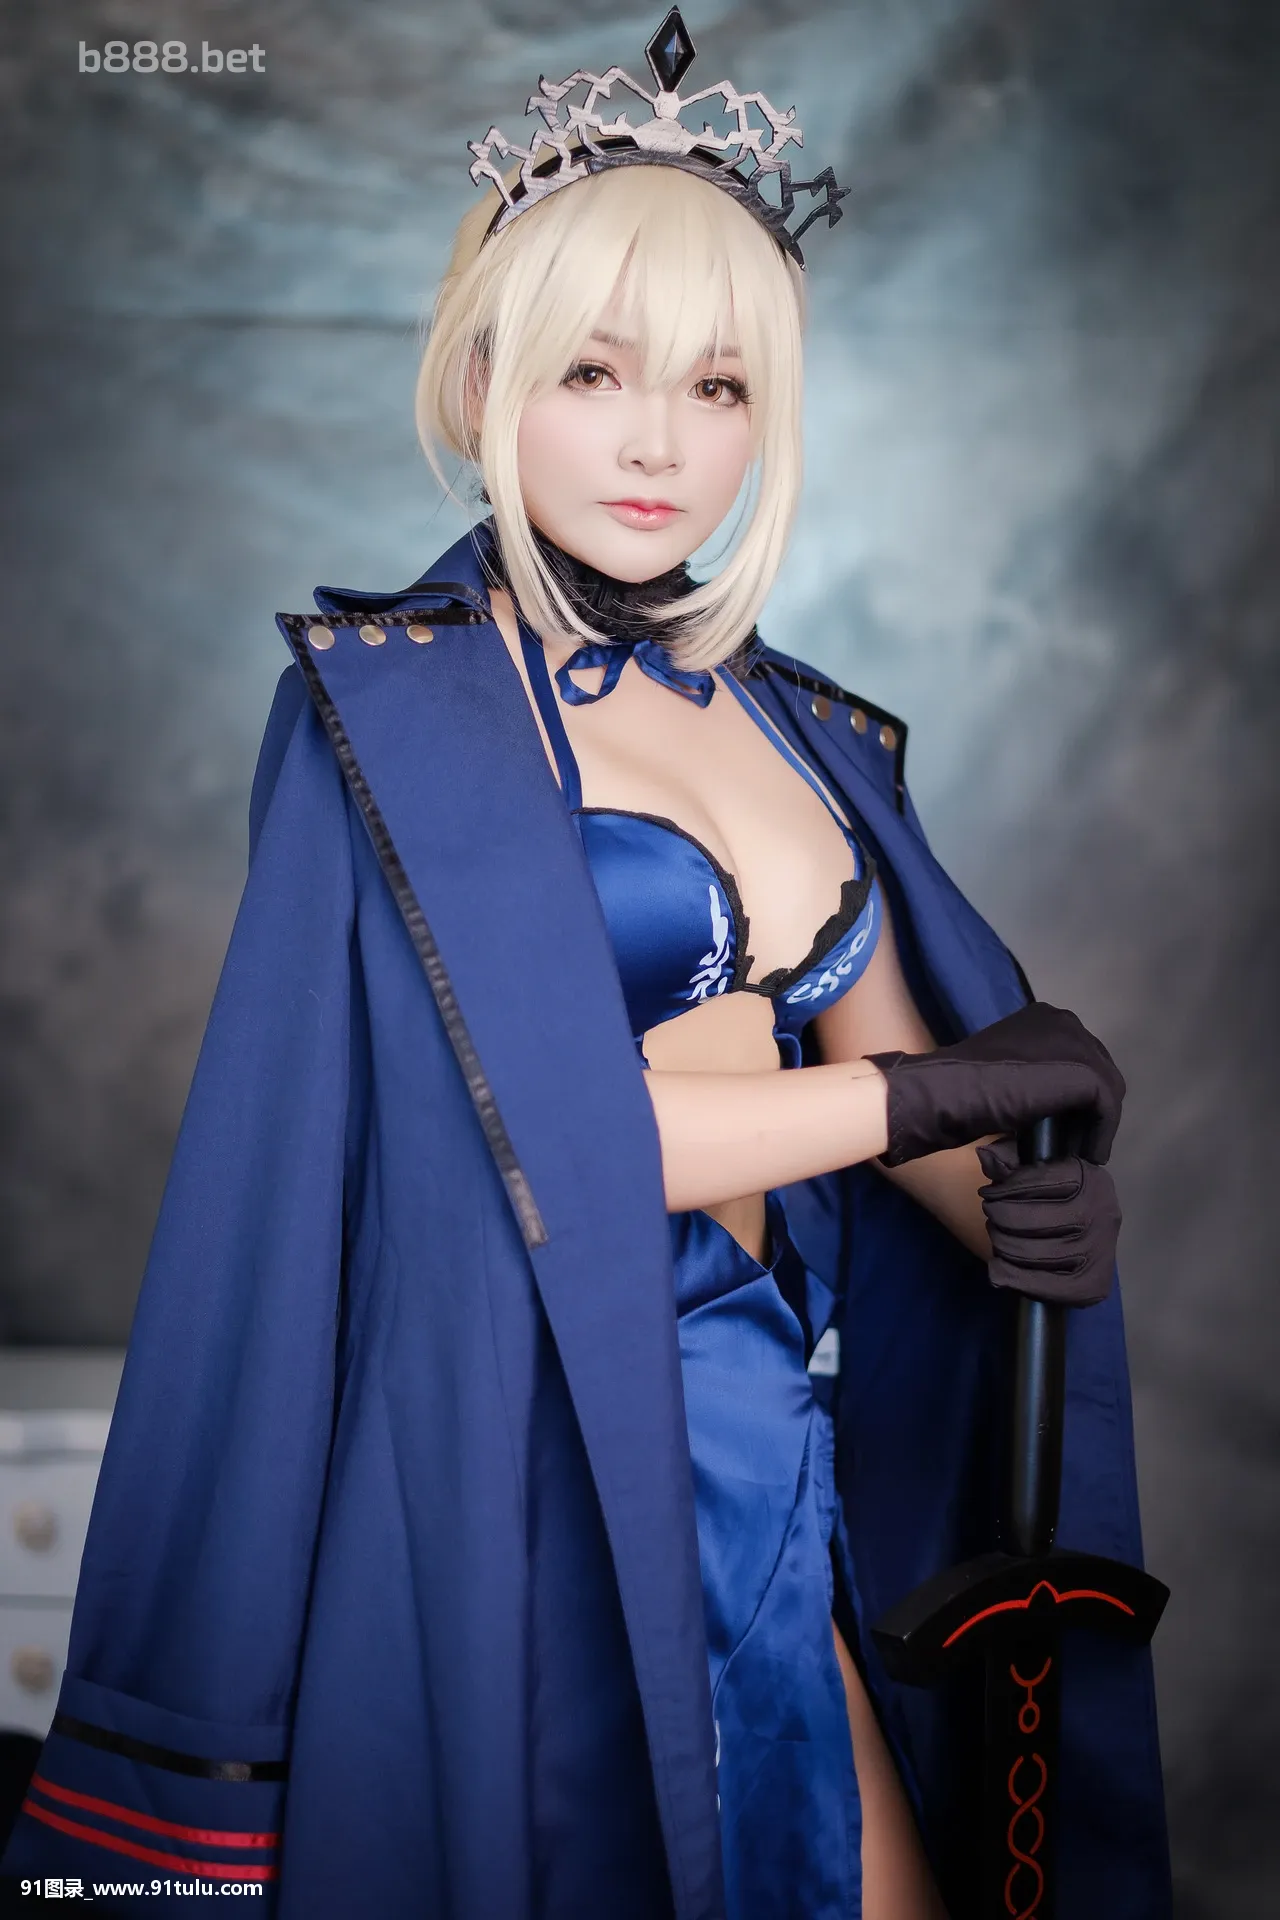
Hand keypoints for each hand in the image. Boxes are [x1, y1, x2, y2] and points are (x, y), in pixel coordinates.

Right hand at [864, 1001, 1124, 1167]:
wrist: (952, 1089)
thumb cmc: (964, 1083)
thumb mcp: (1004, 1069)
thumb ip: (1029, 1074)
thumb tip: (1047, 1102)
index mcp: (1045, 1017)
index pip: (1077, 1058)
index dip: (1075, 1095)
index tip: (1064, 1126)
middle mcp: (1066, 1021)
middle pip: (1097, 1072)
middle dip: (1089, 1108)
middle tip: (1075, 1141)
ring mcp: (1079, 1044)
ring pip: (1106, 1090)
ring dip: (1095, 1123)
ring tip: (1081, 1151)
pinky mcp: (1086, 1072)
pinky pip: (1106, 1109)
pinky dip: (1100, 1134)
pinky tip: (1090, 1154)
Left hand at [977, 1136, 1119, 1306]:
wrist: (1091, 1239)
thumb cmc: (1058, 1197)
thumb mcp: (1036, 1169)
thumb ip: (1010, 1159)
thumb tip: (985, 1155)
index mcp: (1089, 1178)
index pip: (1036, 1181)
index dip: (1003, 1189)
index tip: (989, 1193)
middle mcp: (1100, 1212)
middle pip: (1030, 1220)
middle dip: (999, 1218)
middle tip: (992, 1217)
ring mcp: (1098, 1251)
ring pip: (1030, 1252)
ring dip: (1002, 1246)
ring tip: (999, 1238)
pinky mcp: (1091, 1284)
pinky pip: (1039, 1283)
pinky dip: (1011, 1276)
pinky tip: (999, 1267)